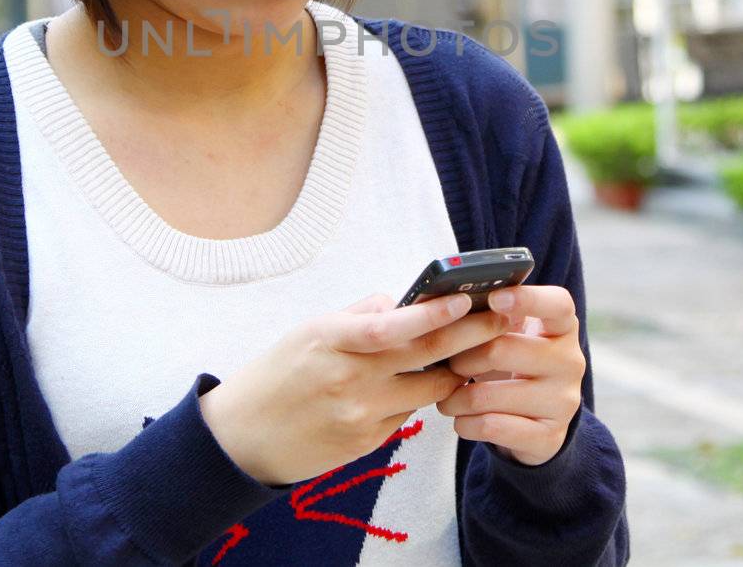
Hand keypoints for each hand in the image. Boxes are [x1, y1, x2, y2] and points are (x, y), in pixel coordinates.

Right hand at [199, 291, 514, 485]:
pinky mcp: (366, 444)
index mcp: (329, 342)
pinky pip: (408, 414)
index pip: (390, 327)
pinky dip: (420, 395)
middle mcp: (348, 379)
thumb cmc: (276, 375)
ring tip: (474, 350)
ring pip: (427, 389)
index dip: (432, 313)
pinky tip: (430, 381)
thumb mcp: (307, 333)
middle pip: (423, 356)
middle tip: (500, 318)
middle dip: (468, 336)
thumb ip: (356, 316)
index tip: (465, 297)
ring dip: (453, 369)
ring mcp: (359, 416)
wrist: (242, 438)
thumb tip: (400, 302)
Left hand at [435, 285, 585, 466]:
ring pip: (488, 395)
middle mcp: (570, 362)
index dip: (526, 298)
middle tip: (447, 364)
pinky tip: (462, 419)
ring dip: (455, 398)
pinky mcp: (549, 437)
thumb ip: (491, 315)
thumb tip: (444, 300)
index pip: (557, 303)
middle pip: (502, 349)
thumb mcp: (510, 336)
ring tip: (446, 397)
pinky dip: (465, 423)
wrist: (535, 422)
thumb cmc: (512, 365)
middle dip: (461, 358)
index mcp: (562, 327)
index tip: (493, 298)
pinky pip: (491, 427)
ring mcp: (563, 402)